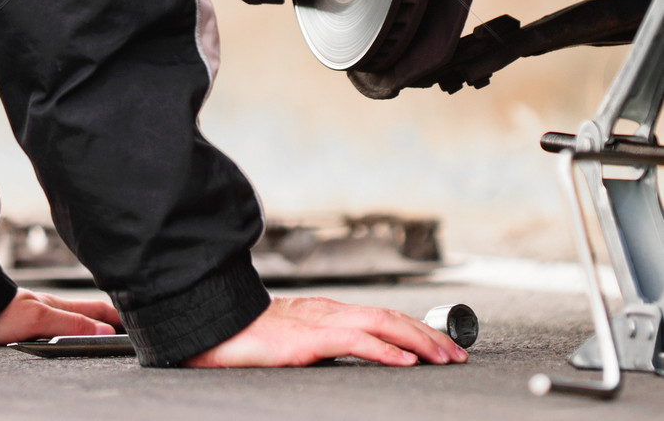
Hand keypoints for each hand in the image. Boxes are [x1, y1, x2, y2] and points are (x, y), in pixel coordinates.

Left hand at [0, 287, 121, 344]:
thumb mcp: (38, 318)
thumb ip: (71, 325)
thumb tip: (105, 331)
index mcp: (60, 305)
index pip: (100, 310)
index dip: (121, 316)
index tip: (140, 323)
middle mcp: (54, 310)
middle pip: (91, 315)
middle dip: (112, 320)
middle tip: (132, 330)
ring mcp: (41, 317)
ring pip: (77, 322)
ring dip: (95, 326)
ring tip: (112, 335)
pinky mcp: (28, 328)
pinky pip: (60, 331)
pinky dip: (75, 334)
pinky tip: (75, 341)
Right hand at [184, 296, 468, 367]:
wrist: (213, 328)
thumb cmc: (247, 340)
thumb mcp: (293, 343)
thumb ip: (322, 346)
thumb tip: (353, 358)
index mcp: (327, 313)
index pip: (382, 317)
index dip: (416, 330)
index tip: (443, 347)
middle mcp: (330, 311)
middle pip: (391, 318)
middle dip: (429, 335)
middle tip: (459, 354)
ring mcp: (320, 322)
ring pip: (381, 324)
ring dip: (418, 341)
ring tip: (445, 357)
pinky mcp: (308, 339)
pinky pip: (355, 342)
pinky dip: (384, 349)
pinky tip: (405, 361)